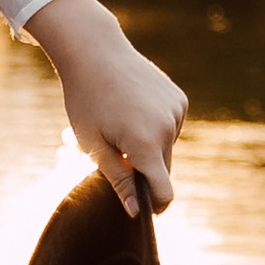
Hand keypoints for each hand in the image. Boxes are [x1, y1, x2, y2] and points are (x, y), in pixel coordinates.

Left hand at [31, 0, 188, 211]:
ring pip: (166, 148)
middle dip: (142, 170)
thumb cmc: (86, 100)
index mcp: (145, 144)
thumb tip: (138, 212)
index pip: (163, 192)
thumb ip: (119, 181)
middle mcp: (167, 128)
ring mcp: (176, 112)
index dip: (153, 205)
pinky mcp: (179, 99)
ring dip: (148, 148)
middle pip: (162, 170)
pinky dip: (155, 128)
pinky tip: (134, 110)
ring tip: (120, 124)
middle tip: (114, 153)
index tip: (141, 208)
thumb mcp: (94, 146)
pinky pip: (170, 128)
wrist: (95, 52)